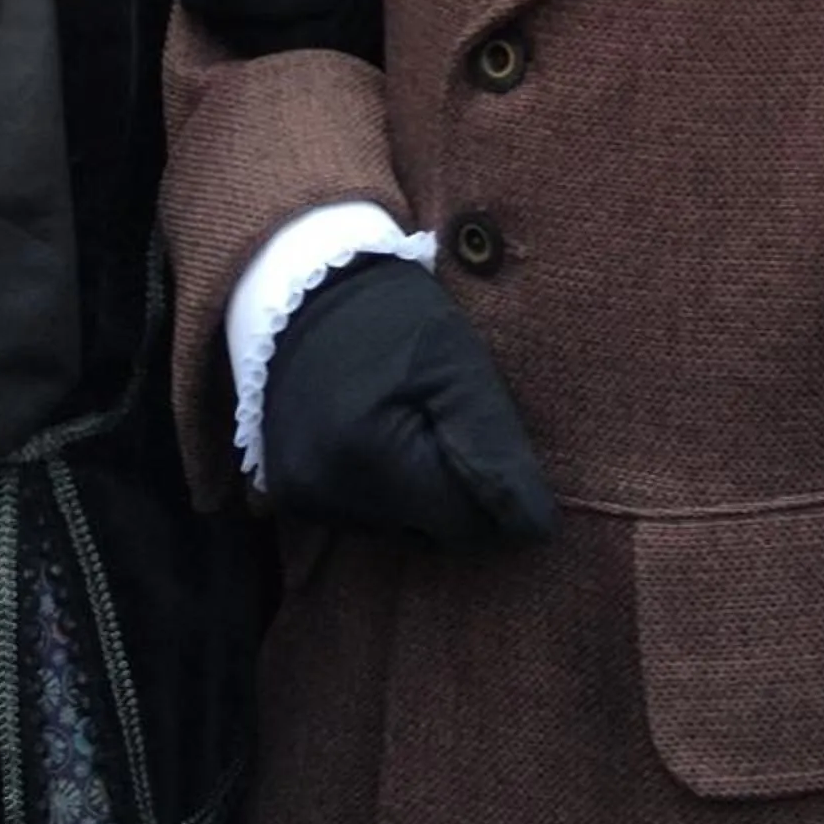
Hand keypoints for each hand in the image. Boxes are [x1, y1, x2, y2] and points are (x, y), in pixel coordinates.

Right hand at [262, 254, 555, 547]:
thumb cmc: (396, 319)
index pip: (465, 523)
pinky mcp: (286, 493)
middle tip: (445, 421)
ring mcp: (299, 497)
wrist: (309, 288)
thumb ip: (496, 449)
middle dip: (452, 491)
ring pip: (397, 530)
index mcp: (369, 456)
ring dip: (417, 491)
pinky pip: (360, 517)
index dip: (493, 490)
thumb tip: (536, 528)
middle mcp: (324, 492)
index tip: (492, 441)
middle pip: (430, 534)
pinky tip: (376, 437)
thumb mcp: (460, 365)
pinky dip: (381, 489)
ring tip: (407, 422)